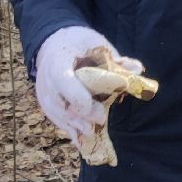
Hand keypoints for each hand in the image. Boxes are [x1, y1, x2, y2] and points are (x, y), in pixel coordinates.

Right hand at [35, 26, 143, 147]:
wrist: (53, 44)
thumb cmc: (79, 43)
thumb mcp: (97, 44)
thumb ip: (116, 60)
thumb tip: (137, 70)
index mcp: (58, 59)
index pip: (62, 79)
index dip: (77, 95)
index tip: (94, 106)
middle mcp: (46, 78)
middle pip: (59, 102)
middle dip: (80, 114)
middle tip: (102, 118)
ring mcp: (44, 93)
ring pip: (57, 114)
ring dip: (76, 125)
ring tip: (93, 132)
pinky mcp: (47, 104)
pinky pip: (57, 120)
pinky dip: (72, 129)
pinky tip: (85, 138)